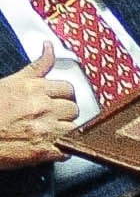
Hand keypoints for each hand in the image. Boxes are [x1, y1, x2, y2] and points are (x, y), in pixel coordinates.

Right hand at [0, 48, 79, 168]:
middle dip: (64, 113)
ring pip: (74, 128)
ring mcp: (45, 129)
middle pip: (74, 108)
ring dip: (65, 130)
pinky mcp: (44, 150)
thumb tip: (49, 47)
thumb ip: (36, 67)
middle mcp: (42, 106)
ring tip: (48, 132)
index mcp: (32, 88)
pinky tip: (49, 147)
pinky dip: (62, 149)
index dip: (63, 96)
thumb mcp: (8, 82)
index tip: (56, 101)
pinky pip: (68, 149)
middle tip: (50, 117)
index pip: (67, 88)